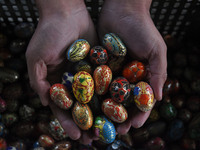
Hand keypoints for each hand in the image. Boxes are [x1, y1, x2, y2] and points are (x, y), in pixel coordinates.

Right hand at [26, 0, 97, 143]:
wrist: (66, 12)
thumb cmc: (48, 34)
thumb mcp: (36, 58)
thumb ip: (38, 80)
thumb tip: (45, 102)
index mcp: (57, 82)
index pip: (63, 108)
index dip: (68, 122)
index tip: (76, 136)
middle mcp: (73, 81)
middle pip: (80, 106)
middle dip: (86, 123)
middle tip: (94, 139)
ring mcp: (87, 74)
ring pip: (95, 97)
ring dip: (101, 113)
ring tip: (108, 128)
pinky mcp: (99, 65)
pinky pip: (106, 81)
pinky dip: (111, 94)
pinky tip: (118, 106)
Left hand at [98, 0, 166, 132]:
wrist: (122, 9)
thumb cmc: (143, 29)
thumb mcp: (156, 50)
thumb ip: (158, 73)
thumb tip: (159, 97)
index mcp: (140, 76)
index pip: (140, 100)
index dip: (137, 114)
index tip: (132, 126)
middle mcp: (125, 76)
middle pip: (122, 101)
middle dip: (118, 116)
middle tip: (113, 131)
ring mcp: (110, 71)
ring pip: (106, 95)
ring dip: (102, 109)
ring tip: (97, 123)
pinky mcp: (97, 64)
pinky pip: (94, 81)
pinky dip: (90, 92)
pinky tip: (86, 104)